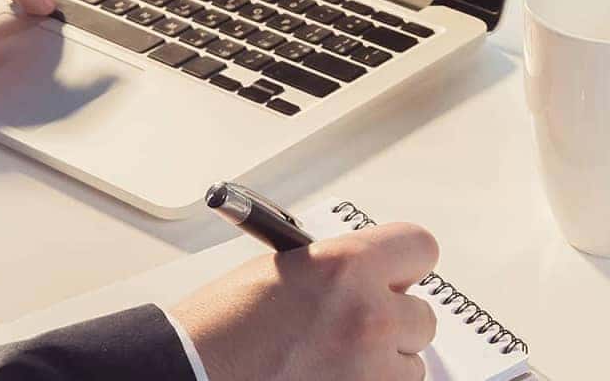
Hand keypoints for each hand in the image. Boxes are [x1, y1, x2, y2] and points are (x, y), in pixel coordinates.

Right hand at [172, 223, 438, 380]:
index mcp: (345, 266)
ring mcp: (371, 370)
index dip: (405, 261)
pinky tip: (330, 376)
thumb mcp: (283, 269)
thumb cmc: (222, 324)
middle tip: (352, 325)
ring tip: (331, 359)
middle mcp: (368, 315)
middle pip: (422, 315)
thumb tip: (371, 276)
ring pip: (411, 363)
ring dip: (382, 362)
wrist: (194, 370)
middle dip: (392, 320)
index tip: (398, 272)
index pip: (419, 247)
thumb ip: (339, 268)